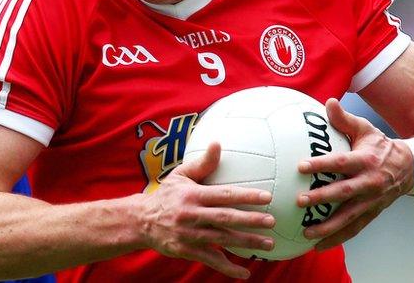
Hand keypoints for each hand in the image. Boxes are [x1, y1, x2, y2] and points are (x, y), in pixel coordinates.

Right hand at [140, 141, 276, 278]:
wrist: (141, 220)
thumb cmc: (166, 195)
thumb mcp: (180, 176)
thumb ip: (202, 163)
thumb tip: (217, 143)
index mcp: (192, 194)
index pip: (223, 194)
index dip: (245, 195)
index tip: (266, 196)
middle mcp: (191, 215)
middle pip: (225, 218)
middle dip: (250, 220)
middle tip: (272, 221)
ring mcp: (189, 234)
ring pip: (222, 239)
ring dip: (247, 243)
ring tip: (269, 243)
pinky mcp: (187, 250)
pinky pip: (211, 260)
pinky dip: (228, 268)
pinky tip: (245, 273)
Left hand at [296, 98, 412, 250]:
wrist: (411, 168)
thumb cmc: (380, 146)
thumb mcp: (365, 129)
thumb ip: (344, 119)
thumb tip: (328, 101)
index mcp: (366, 161)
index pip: (341, 163)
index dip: (321, 164)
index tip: (300, 166)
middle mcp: (370, 183)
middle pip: (344, 193)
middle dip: (322, 198)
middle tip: (300, 201)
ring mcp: (372, 201)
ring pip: (349, 217)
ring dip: (328, 227)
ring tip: (306, 232)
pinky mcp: (372, 213)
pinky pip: (354, 229)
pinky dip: (337, 238)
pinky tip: (317, 245)